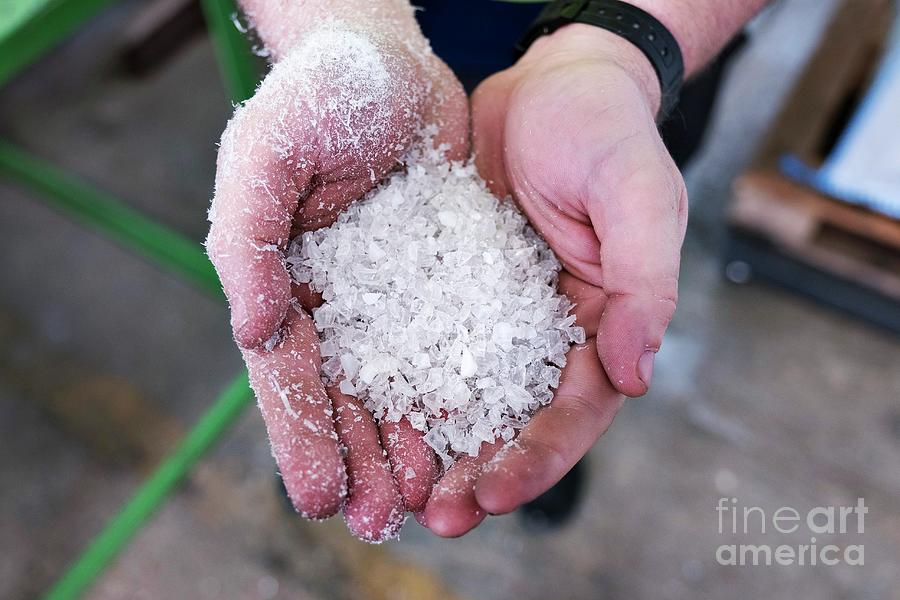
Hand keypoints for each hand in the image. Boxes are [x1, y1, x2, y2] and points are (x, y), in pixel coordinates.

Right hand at [206, 14, 467, 540]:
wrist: (389, 56)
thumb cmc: (319, 94)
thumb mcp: (268, 151)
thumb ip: (247, 235)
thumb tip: (252, 326)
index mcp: (282, 279)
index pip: (289, 373)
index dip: (303, 436)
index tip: (324, 497)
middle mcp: (333, 298)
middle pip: (343, 394)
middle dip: (359, 458)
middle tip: (382, 519)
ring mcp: (386, 292)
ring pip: (395, 381)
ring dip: (406, 442)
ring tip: (426, 498)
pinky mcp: (438, 277)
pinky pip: (447, 341)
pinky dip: (453, 389)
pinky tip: (468, 431)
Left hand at [422, 24, 686, 535]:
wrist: (548, 81)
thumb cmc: (606, 131)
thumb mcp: (638, 197)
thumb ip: (644, 284)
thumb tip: (638, 376)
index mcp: (605, 324)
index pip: (576, 409)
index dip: (540, 458)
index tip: (495, 494)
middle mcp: (548, 330)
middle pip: (516, 418)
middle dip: (480, 471)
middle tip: (437, 518)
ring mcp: (496, 311)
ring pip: (466, 391)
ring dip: (435, 444)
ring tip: (397, 489)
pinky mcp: (451, 283)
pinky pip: (425, 337)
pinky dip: (403, 378)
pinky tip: (371, 409)